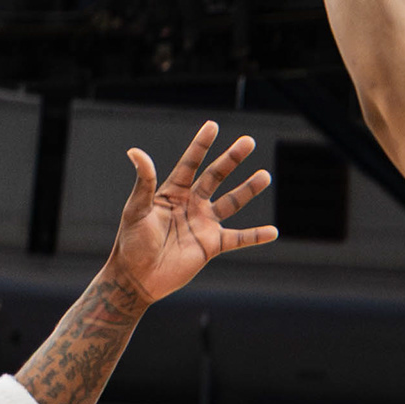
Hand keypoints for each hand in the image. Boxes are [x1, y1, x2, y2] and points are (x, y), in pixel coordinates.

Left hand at [102, 124, 277, 303]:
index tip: (213, 126)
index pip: (190, 163)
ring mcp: (203, 223)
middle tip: (248, 141)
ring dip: (248, 189)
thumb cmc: (132, 242)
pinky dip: (255, 236)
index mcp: (172, 192)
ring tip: (265, 176)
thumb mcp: (136, 209)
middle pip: (216, 176)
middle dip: (231, 159)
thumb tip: (135, 151)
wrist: (138, 278)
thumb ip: (143, 182)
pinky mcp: (211, 245)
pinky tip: (273, 232)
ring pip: (232, 202)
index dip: (201, 145)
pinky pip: (238, 238)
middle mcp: (191, 204)